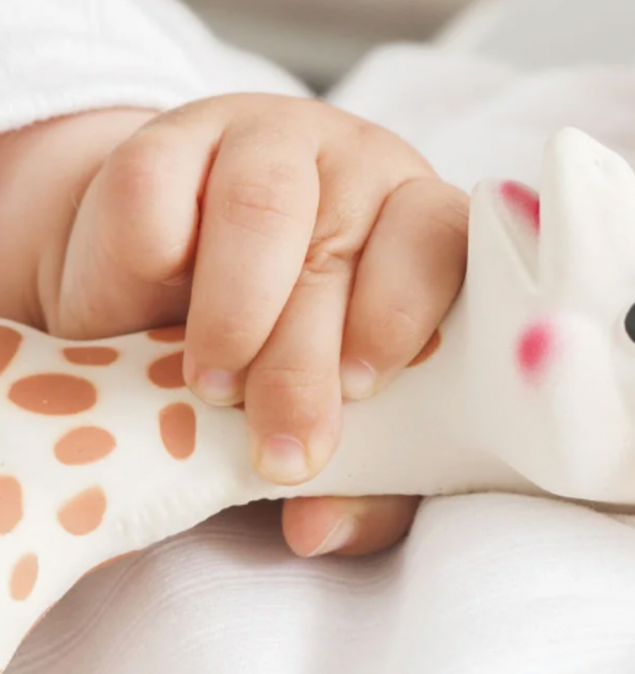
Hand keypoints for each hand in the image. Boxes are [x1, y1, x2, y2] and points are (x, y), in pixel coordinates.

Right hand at [38, 94, 468, 556]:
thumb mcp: (333, 418)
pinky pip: (159, 189)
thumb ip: (359, 479)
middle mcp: (358, 170)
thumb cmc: (284, 355)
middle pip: (346, 243)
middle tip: (283, 445)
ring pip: (263, 206)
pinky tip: (151, 310)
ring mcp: (264, 142)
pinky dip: (152, 261)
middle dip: (309, 358)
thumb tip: (319, 531)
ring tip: (213, 388)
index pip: (444, 237)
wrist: (163, 286)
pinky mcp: (167, 141)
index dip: (405, 309)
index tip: (366, 389)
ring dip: (239, 310)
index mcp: (423, 226)